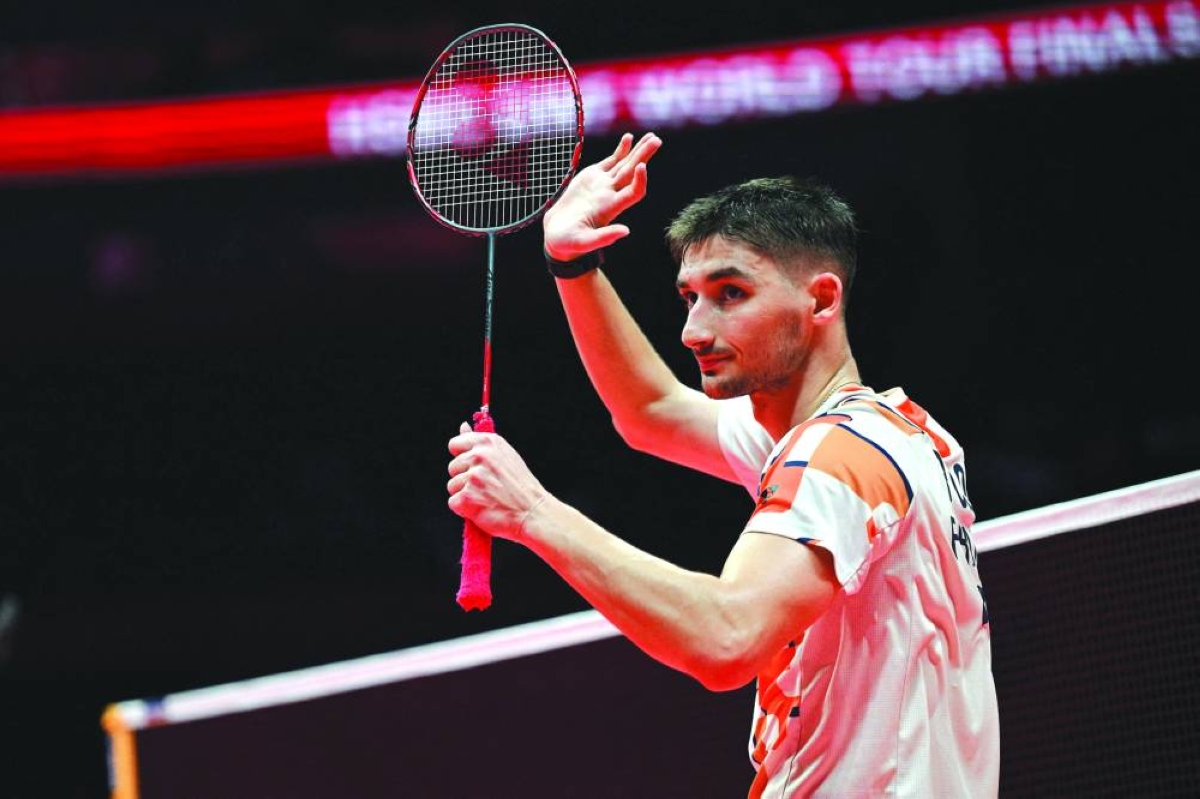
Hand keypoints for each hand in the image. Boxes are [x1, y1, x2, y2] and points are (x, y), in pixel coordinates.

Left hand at [447, 422, 548, 541]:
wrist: (533, 512)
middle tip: (487, 487)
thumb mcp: (504, 456)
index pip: (455, 444)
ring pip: (452, 486)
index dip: (462, 458)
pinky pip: (454, 503)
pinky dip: (465, 509)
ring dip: (465, 495)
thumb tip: (462, 426)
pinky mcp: (467, 497)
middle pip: (452, 467)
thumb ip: (480, 443)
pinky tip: (483, 508)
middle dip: (464, 479)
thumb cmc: (520, 487)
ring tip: (487, 498)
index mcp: (488, 442)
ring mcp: (473, 476)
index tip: (474, 467)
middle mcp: (480, 455)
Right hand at [543, 132, 661, 260]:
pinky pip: (611, 162)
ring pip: (625, 165)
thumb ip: (604, 237)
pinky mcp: (593, 177)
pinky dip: (621, 150)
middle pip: (633, 173)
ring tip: (652, 136)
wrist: (558, 236)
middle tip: (656, 141)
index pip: (633, 192)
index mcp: (610, 209)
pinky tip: (629, 138)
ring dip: (638, 151)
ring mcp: (603, 185)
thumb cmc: (568, 243)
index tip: (642, 166)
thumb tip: (626, 231)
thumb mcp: (583, 242)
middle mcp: (610, 195)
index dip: (640, 180)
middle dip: (644, 156)